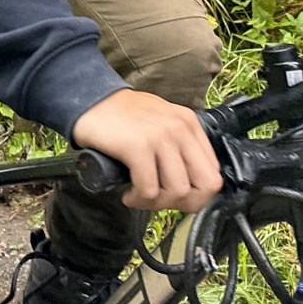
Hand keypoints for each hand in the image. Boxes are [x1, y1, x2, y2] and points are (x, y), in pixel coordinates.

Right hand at [70, 89, 221, 213]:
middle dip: (183, 203)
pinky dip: (138, 199)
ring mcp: (161, 137)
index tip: (174, 197)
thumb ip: (179, 148)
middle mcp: (180, 129)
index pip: (213, 173)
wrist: (90, 100)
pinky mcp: (138, 147)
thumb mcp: (162, 124)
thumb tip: (189, 187)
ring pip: (177, 191)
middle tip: (159, 201)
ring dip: (156, 203)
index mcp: (189, 125)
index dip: (197, 194)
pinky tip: (128, 193)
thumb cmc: (123, 118)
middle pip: (204, 186)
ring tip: (138, 196)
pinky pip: (149, 190)